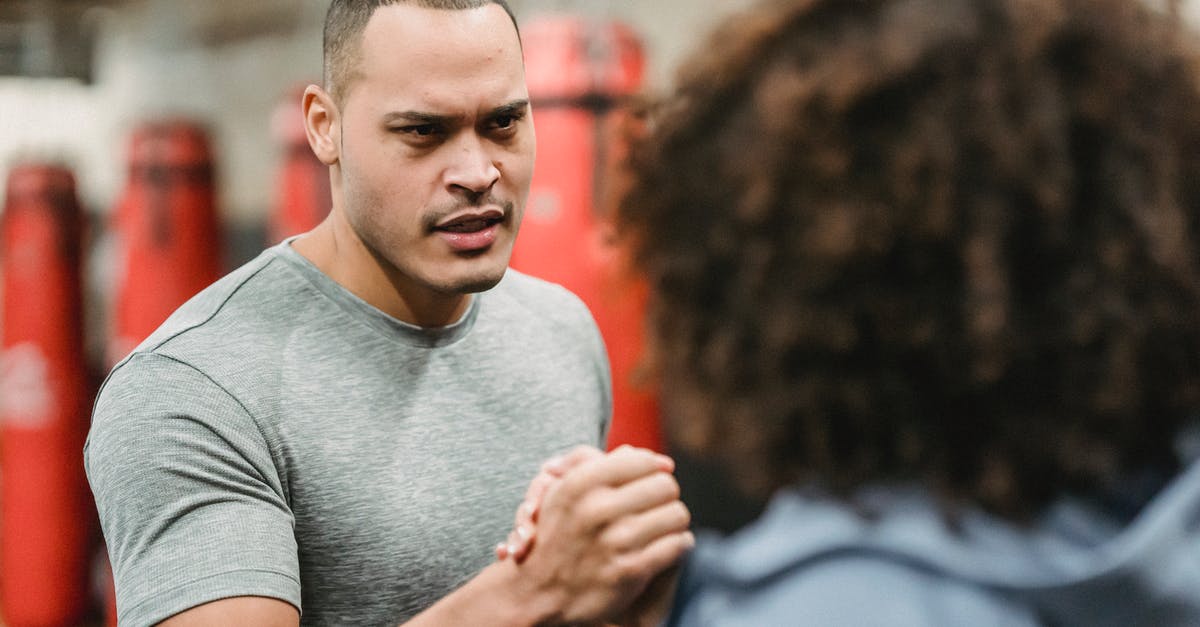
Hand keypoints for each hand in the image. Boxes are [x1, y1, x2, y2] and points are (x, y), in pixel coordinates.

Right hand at [509, 445, 694, 624]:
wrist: (539, 594)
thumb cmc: (559, 534)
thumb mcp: (564, 489)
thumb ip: (606, 463)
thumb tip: (664, 461)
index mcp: (581, 482)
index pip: (644, 460)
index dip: (652, 471)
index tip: (648, 483)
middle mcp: (596, 508)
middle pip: (666, 485)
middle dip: (665, 496)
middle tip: (656, 507)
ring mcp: (615, 540)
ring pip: (677, 514)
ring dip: (674, 521)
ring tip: (663, 527)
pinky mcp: (631, 570)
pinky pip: (678, 544)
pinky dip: (678, 544)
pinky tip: (666, 547)